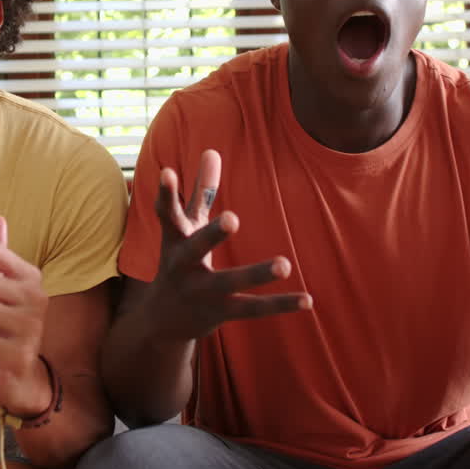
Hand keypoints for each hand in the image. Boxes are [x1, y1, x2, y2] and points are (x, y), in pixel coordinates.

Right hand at [145, 149, 308, 340]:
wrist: (162, 318)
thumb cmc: (180, 259)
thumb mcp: (187, 226)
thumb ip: (202, 189)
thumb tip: (212, 150)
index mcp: (175, 238)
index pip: (168, 213)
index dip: (167, 192)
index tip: (167, 171)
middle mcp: (183, 265)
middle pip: (197, 247)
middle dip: (213, 234)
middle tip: (232, 217)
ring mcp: (201, 291)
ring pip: (230, 281)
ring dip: (257, 273)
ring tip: (285, 264)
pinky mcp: (220, 312)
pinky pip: (253, 309)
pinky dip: (279, 304)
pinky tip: (307, 300)